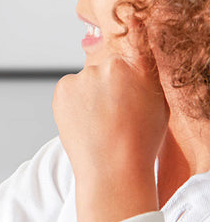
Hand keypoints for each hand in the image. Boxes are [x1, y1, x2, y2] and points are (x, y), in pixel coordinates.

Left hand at [53, 53, 167, 221]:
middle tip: (111, 113)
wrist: (112, 167)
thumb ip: (146, 79)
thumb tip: (136, 63)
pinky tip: (84, 121)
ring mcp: (84, 76)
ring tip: (98, 122)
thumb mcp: (157, 105)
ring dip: (88, 94)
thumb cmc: (139, 142)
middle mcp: (110, 66)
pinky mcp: (63, 87)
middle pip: (104, 68)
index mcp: (138, 67)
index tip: (122, 83)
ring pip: (85, 80)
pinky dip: (72, 102)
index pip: (129, 54)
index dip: (124, 73)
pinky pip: (69, 89)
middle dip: (106, 85)